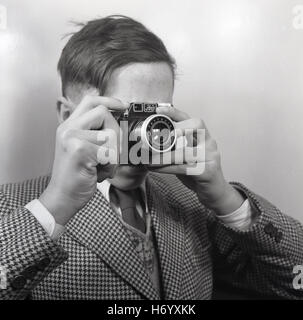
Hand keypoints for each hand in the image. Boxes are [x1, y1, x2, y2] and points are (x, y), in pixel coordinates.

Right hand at [39, 95, 126, 224]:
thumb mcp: (81, 149)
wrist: (62, 197)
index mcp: (69, 126)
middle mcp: (68, 129)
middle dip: (115, 134)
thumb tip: (117, 121)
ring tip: (100, 167)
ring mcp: (73, 138)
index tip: (123, 106)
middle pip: (104, 113)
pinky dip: (110, 167)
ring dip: (113, 155)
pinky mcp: (80, 150)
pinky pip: (110, 153)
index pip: (90, 101)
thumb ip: (94, 133)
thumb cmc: (75, 176)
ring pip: (110, 135)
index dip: (109, 101)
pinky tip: (98, 174)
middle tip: (109, 153)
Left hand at [148, 106, 244, 214]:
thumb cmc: (198, 172)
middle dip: (177, 128)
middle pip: (197, 125)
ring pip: (186, 151)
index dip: (175, 112)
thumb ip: (174, 149)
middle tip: (160, 138)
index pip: (190, 118)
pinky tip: (157, 169)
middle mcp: (209, 143)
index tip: (159, 109)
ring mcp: (211, 156)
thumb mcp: (186, 157)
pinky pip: (186, 168)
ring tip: (149, 160)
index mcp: (203, 137)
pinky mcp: (208, 172)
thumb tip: (149, 145)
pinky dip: (168, 168)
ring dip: (164, 156)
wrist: (214, 192)